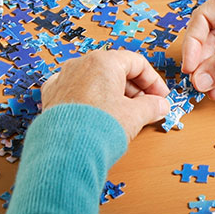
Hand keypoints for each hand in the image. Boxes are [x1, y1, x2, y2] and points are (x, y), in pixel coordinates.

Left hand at [40, 50, 169, 140]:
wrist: (65, 150)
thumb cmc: (97, 128)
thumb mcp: (136, 116)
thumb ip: (152, 106)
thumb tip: (160, 105)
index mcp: (103, 62)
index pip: (137, 63)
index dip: (154, 81)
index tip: (161, 96)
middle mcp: (81, 65)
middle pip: (116, 70)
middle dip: (135, 89)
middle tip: (147, 107)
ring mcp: (64, 79)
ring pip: (96, 80)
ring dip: (115, 95)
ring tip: (126, 115)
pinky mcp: (53, 96)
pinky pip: (78, 91)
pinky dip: (92, 100)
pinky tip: (100, 114)